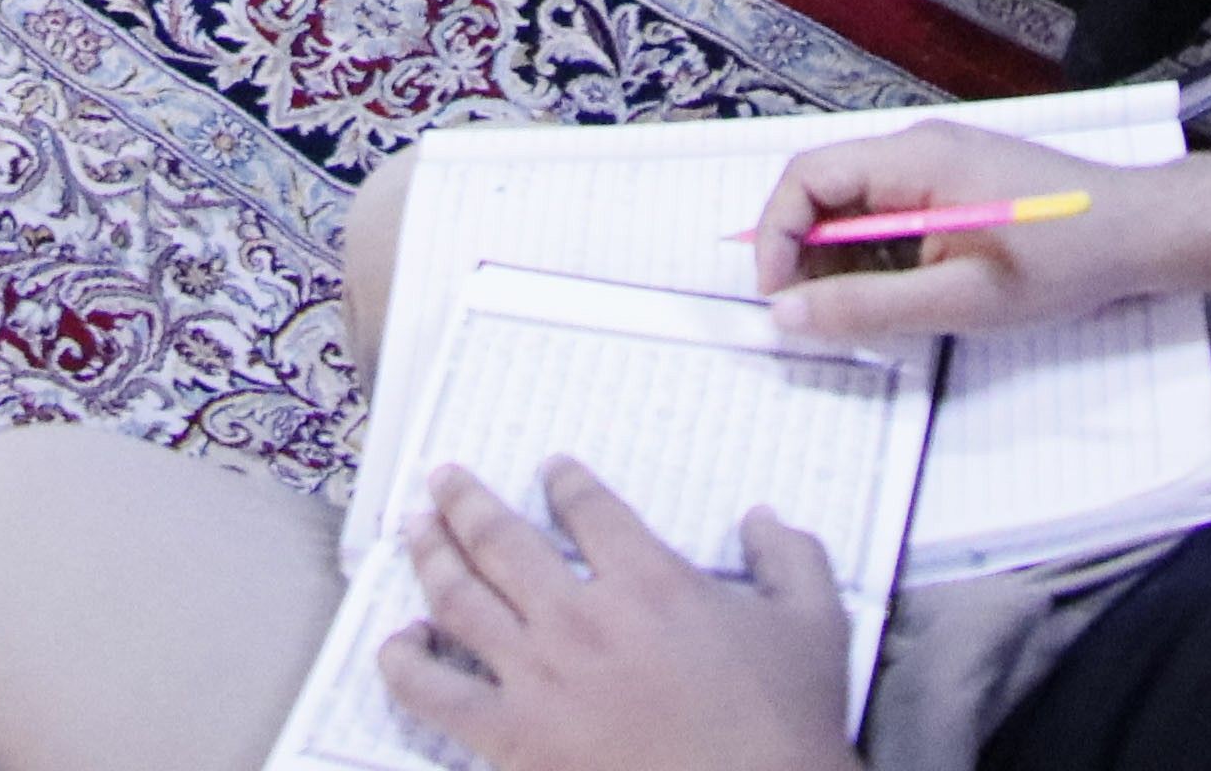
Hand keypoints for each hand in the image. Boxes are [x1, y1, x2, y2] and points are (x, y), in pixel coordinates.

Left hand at [374, 465, 853, 770]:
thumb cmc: (785, 726)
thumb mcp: (814, 625)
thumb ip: (790, 558)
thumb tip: (763, 517)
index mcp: (648, 580)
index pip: (587, 510)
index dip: (564, 481)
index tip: (551, 471)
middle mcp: (581, 617)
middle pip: (501, 538)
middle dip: (465, 500)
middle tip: (443, 479)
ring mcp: (539, 677)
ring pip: (459, 598)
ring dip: (429, 556)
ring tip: (413, 530)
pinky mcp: (513, 738)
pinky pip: (437, 696)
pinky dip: (405, 666)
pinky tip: (396, 645)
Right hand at [747, 117, 1153, 339]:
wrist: (1145, 233)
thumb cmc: (1061, 262)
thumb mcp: (962, 298)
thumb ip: (870, 306)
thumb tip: (785, 315)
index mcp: (912, 157)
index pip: (807, 176)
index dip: (776, 235)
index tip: (778, 298)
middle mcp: (917, 146)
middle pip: (827, 189)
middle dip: (808, 255)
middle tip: (820, 318)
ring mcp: (939, 161)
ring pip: (858, 205)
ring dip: (847, 260)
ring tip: (873, 314)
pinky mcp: (958, 182)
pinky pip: (894, 212)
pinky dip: (882, 255)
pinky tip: (911, 294)